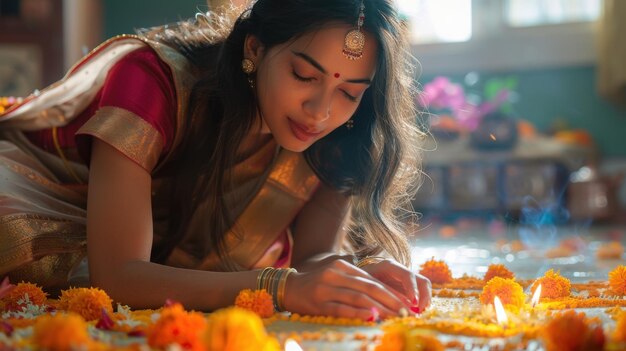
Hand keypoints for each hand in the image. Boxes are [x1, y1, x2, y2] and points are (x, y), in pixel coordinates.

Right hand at [283, 259, 411, 319]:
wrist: (288, 288)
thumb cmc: (316, 283)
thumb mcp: (335, 274)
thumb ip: (356, 280)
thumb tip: (383, 293)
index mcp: (341, 266)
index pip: (372, 279)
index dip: (390, 291)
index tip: (405, 302)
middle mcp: (335, 274)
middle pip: (369, 288)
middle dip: (390, 300)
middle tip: (406, 311)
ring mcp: (326, 289)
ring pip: (358, 298)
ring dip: (379, 308)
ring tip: (394, 317)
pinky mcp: (319, 303)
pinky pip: (342, 309)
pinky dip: (358, 313)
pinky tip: (371, 317)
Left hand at [359, 259, 430, 313]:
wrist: (357, 275)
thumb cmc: (358, 279)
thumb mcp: (364, 284)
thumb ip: (374, 293)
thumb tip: (385, 311)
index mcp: (390, 266)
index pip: (407, 275)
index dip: (412, 289)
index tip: (413, 304)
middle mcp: (402, 270)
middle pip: (422, 281)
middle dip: (424, 297)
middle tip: (419, 312)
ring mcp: (407, 278)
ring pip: (425, 287)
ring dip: (425, 301)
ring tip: (419, 314)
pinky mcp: (409, 287)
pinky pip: (421, 294)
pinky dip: (422, 304)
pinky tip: (416, 313)